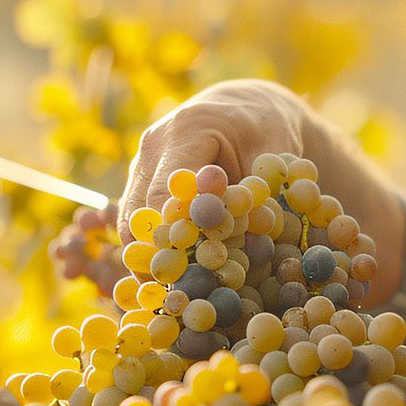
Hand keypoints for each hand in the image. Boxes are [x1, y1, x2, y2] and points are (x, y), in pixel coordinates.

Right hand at [117, 77, 405, 305]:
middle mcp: (153, 146)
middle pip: (138, 211)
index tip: (188, 271)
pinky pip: (136, 220)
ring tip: (169, 296)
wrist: (245, 110)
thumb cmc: (267, 129)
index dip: (174, 233)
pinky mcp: (140, 181)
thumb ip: (261, 187)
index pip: (165, 192)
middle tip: (174, 295)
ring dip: (148, 256)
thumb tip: (249, 232)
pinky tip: (169, 279)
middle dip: (155, 254)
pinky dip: (151, 247)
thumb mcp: (275, 151)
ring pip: (130, 220)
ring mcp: (141, 163)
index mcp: (186, 130)